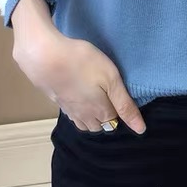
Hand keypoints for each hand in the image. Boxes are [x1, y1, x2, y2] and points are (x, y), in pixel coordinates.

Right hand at [11, 0, 146, 134]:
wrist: (45, 57)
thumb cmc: (83, 63)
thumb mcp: (111, 79)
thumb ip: (125, 104)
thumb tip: (140, 129)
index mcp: (100, 112)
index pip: (115, 122)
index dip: (121, 112)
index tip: (123, 98)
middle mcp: (84, 116)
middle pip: (99, 125)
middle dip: (107, 118)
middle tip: (111, 98)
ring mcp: (68, 109)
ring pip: (84, 122)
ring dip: (92, 117)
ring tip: (96, 101)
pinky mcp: (57, 100)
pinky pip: (72, 112)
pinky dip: (78, 110)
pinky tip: (78, 97)